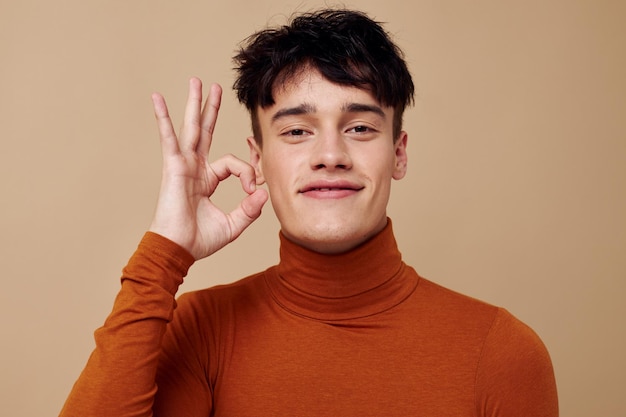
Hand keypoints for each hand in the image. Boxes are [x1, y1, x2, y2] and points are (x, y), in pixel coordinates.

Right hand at [148, 78, 267, 259]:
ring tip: (197, 81)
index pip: (234, 163)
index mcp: (207, 179)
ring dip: (195, 104)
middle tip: (215, 88)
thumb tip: (265, 193)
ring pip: (192, 129)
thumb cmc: (199, 240)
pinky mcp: (173, 167)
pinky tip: (157, 98)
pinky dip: (163, 118)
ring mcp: (183, 165)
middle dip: (211, 110)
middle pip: (205, 132)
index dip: (248, 173)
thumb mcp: (233, 224)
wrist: (178, 250)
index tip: (253, 191)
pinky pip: (169, 138)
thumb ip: (250, 209)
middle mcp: (195, 168)